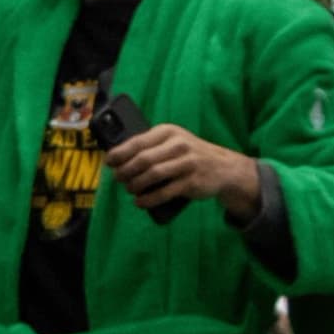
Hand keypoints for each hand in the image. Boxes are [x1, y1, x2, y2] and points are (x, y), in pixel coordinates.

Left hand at [104, 124, 260, 217]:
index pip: (138, 142)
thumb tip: (117, 157)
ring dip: (135, 185)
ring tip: (129, 189)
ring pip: (152, 175)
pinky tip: (139, 202)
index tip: (109, 162)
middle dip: (125, 171)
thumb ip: (150, 145)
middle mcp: (179, 145)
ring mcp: (187, 163)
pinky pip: (165, 192)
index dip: (119, 153)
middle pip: (143, 159)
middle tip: (118, 178)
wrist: (224, 167)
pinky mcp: (193, 182)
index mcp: (169, 132)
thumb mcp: (172, 141)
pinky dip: (149, 199)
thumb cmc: (188, 154)